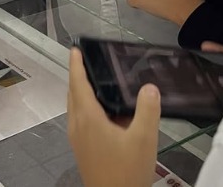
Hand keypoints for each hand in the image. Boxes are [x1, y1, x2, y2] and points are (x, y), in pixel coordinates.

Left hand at [68, 48, 159, 186]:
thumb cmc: (126, 171)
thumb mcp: (144, 139)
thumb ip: (147, 110)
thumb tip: (149, 87)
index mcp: (88, 118)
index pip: (78, 84)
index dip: (76, 65)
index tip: (74, 50)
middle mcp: (78, 125)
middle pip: (74, 94)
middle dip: (78, 76)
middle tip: (87, 62)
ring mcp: (78, 139)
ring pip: (76, 108)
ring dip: (82, 93)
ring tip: (99, 84)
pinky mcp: (82, 149)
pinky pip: (81, 120)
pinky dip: (88, 108)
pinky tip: (107, 114)